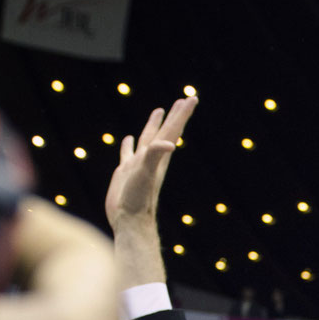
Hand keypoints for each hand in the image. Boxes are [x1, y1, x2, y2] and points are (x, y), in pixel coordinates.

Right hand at [105, 96, 198, 231]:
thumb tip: (169, 144)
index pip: (173, 130)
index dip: (182, 114)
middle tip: (184, 100)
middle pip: (165, 131)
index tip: (192, 98)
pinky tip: (128, 139)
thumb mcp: (147, 174)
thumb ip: (155, 156)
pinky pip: (128, 153)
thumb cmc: (139, 199)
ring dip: (154, 125)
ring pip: (147, 139)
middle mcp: (152, 158)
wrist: (128, 220)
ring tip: (159, 111)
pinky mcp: (126, 172)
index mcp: (159, 156)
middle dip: (175, 116)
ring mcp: (139, 164)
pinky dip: (128, 144)